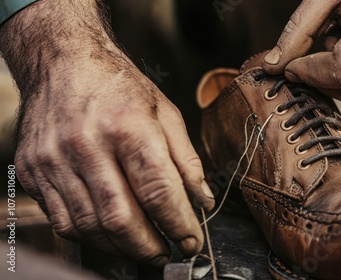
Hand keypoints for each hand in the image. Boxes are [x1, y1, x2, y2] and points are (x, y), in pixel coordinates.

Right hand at [0, 0, 213, 265]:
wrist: (64, 62)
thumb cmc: (120, 87)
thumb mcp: (166, 112)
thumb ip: (186, 160)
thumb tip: (202, 201)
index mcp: (128, 127)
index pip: (158, 191)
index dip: (179, 225)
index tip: (192, 242)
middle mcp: (87, 145)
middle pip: (121, 218)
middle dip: (149, 247)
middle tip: (166, 254)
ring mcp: (54, 160)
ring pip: (89, 227)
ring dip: (120, 248)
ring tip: (141, 250)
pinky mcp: (33, 170)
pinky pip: (62, 220)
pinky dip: (90, 237)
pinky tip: (109, 235)